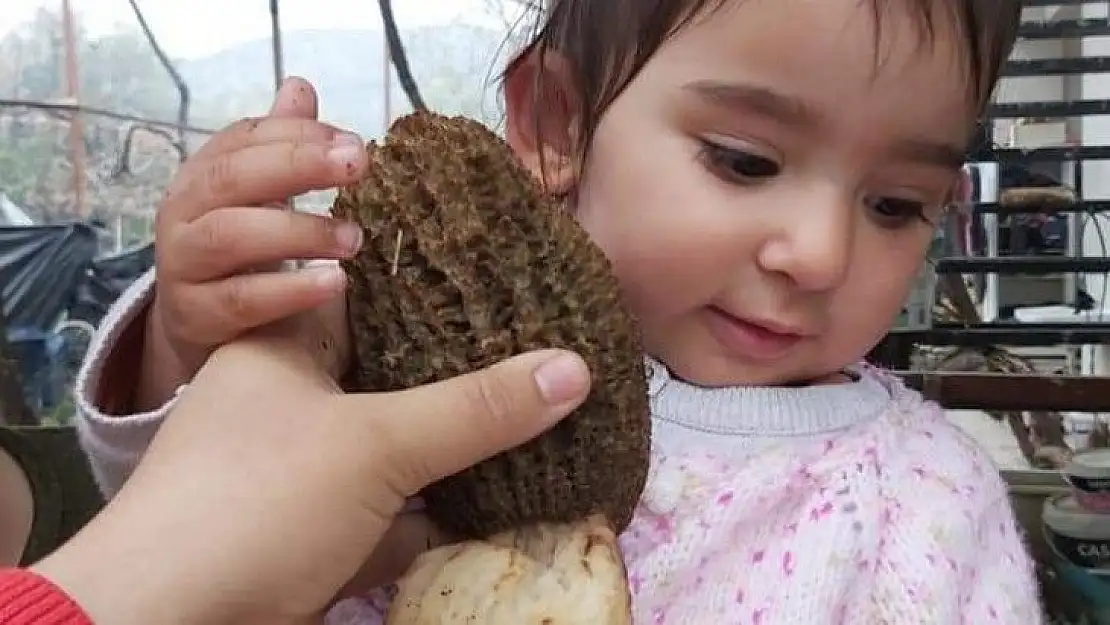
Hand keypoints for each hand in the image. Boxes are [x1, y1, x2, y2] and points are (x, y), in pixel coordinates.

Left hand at [33, 316, 591, 624]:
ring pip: (401, 445)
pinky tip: (508, 494)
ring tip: (545, 410)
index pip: (371, 293)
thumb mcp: (373, 445)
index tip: (514, 271)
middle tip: (548, 344)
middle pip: (398, 373)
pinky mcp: (323, 536)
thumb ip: (474, 408)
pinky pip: (397, 509)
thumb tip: (577, 367)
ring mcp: (309, 474)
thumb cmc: (257, 503)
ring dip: (460, 441)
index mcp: (287, 350)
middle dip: (467, 369)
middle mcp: (296, 404)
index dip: (439, 280)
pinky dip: (443, 508)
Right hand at [140, 76, 365, 407]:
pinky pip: (241, 300)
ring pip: (232, 237)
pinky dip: (289, 291)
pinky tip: (334, 283)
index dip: (300, 136)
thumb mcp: (258, 196)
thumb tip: (300, 86)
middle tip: (359, 165)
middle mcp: (184, 212)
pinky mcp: (196, 316)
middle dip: (298, 165)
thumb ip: (280, 146)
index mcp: (204, 173)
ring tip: (354, 238)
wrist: (198, 325)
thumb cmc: (241, 250)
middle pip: (233, 177)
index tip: (354, 143)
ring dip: (299, 232)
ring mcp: (184, 264)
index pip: (246, 138)